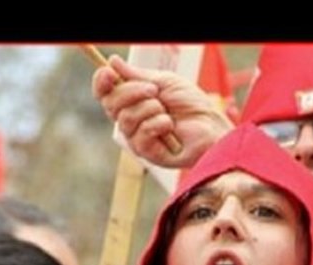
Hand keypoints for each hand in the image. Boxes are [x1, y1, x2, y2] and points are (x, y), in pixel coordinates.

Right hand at [92, 54, 234, 167]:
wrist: (211, 124)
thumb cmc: (191, 104)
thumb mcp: (163, 82)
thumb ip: (137, 75)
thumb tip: (113, 62)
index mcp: (131, 102)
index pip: (105, 93)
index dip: (101, 82)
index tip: (108, 72)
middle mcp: (129, 121)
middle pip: (111, 104)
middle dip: (132, 92)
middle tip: (154, 90)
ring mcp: (136, 138)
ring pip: (127, 118)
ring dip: (151, 109)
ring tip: (167, 112)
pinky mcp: (146, 153)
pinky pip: (141, 134)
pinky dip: (158, 125)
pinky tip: (170, 127)